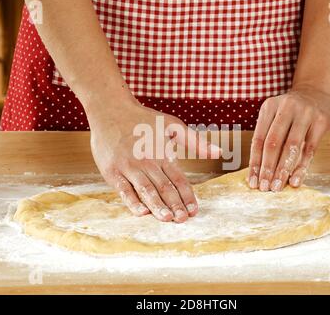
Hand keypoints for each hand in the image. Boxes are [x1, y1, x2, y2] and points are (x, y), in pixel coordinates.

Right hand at [89, 99, 219, 222]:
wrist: (110, 109)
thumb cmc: (142, 118)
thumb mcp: (172, 125)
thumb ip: (195, 141)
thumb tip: (219, 152)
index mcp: (162, 154)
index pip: (178, 180)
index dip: (187, 196)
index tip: (194, 210)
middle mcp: (147, 162)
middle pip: (164, 188)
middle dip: (175, 205)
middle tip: (183, 219)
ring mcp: (129, 167)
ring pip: (146, 190)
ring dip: (158, 206)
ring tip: (167, 218)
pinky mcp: (113, 171)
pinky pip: (124, 190)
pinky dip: (132, 202)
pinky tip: (142, 212)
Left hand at [248, 85, 329, 191]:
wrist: (318, 92)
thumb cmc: (291, 112)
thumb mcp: (275, 116)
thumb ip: (267, 138)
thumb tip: (258, 171)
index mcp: (269, 107)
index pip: (258, 139)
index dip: (255, 162)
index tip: (253, 181)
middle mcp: (286, 108)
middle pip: (273, 143)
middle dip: (268, 168)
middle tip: (265, 187)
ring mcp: (305, 113)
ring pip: (291, 146)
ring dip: (283, 169)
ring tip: (278, 186)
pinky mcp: (321, 121)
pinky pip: (310, 149)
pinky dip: (302, 166)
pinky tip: (296, 180)